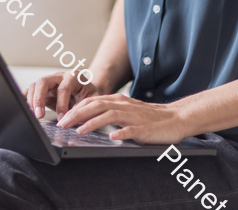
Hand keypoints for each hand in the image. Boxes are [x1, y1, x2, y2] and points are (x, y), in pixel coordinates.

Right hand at [24, 71, 101, 120]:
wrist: (86, 91)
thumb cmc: (89, 95)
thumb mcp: (93, 99)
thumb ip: (86, 106)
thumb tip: (75, 118)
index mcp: (73, 76)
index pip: (63, 88)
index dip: (61, 105)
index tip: (62, 119)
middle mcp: (59, 76)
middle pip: (43, 81)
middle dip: (39, 98)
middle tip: (39, 115)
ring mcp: (49, 81)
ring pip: (35, 86)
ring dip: (32, 100)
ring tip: (35, 115)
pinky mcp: (43, 89)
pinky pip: (31, 91)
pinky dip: (28, 99)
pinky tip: (27, 108)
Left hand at [56, 94, 187, 144]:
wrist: (175, 118)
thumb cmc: (150, 117)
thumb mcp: (127, 111)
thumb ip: (110, 112)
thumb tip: (88, 118)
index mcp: (119, 101)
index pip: (92, 101)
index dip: (75, 108)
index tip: (62, 117)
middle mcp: (124, 106)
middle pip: (96, 105)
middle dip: (77, 114)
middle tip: (62, 123)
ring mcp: (134, 116)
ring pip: (109, 115)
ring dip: (92, 123)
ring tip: (78, 131)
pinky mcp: (144, 128)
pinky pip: (131, 129)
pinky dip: (121, 132)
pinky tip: (112, 137)